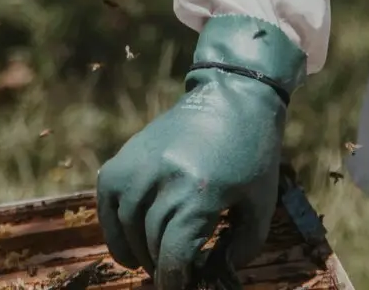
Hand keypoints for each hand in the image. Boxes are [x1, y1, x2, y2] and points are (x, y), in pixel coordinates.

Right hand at [97, 16, 305, 289]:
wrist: (232, 97)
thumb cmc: (253, 153)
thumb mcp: (260, 205)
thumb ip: (241, 247)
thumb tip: (214, 272)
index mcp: (200, 191)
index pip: (173, 254)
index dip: (175, 279)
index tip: (181, 286)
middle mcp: (165, 176)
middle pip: (150, 240)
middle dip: (160, 266)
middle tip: (173, 274)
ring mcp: (142, 160)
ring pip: (124, 221)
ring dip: (135, 248)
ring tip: (151, 259)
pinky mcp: (129, 150)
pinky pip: (108, 193)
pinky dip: (111, 221)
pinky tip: (126, 239)